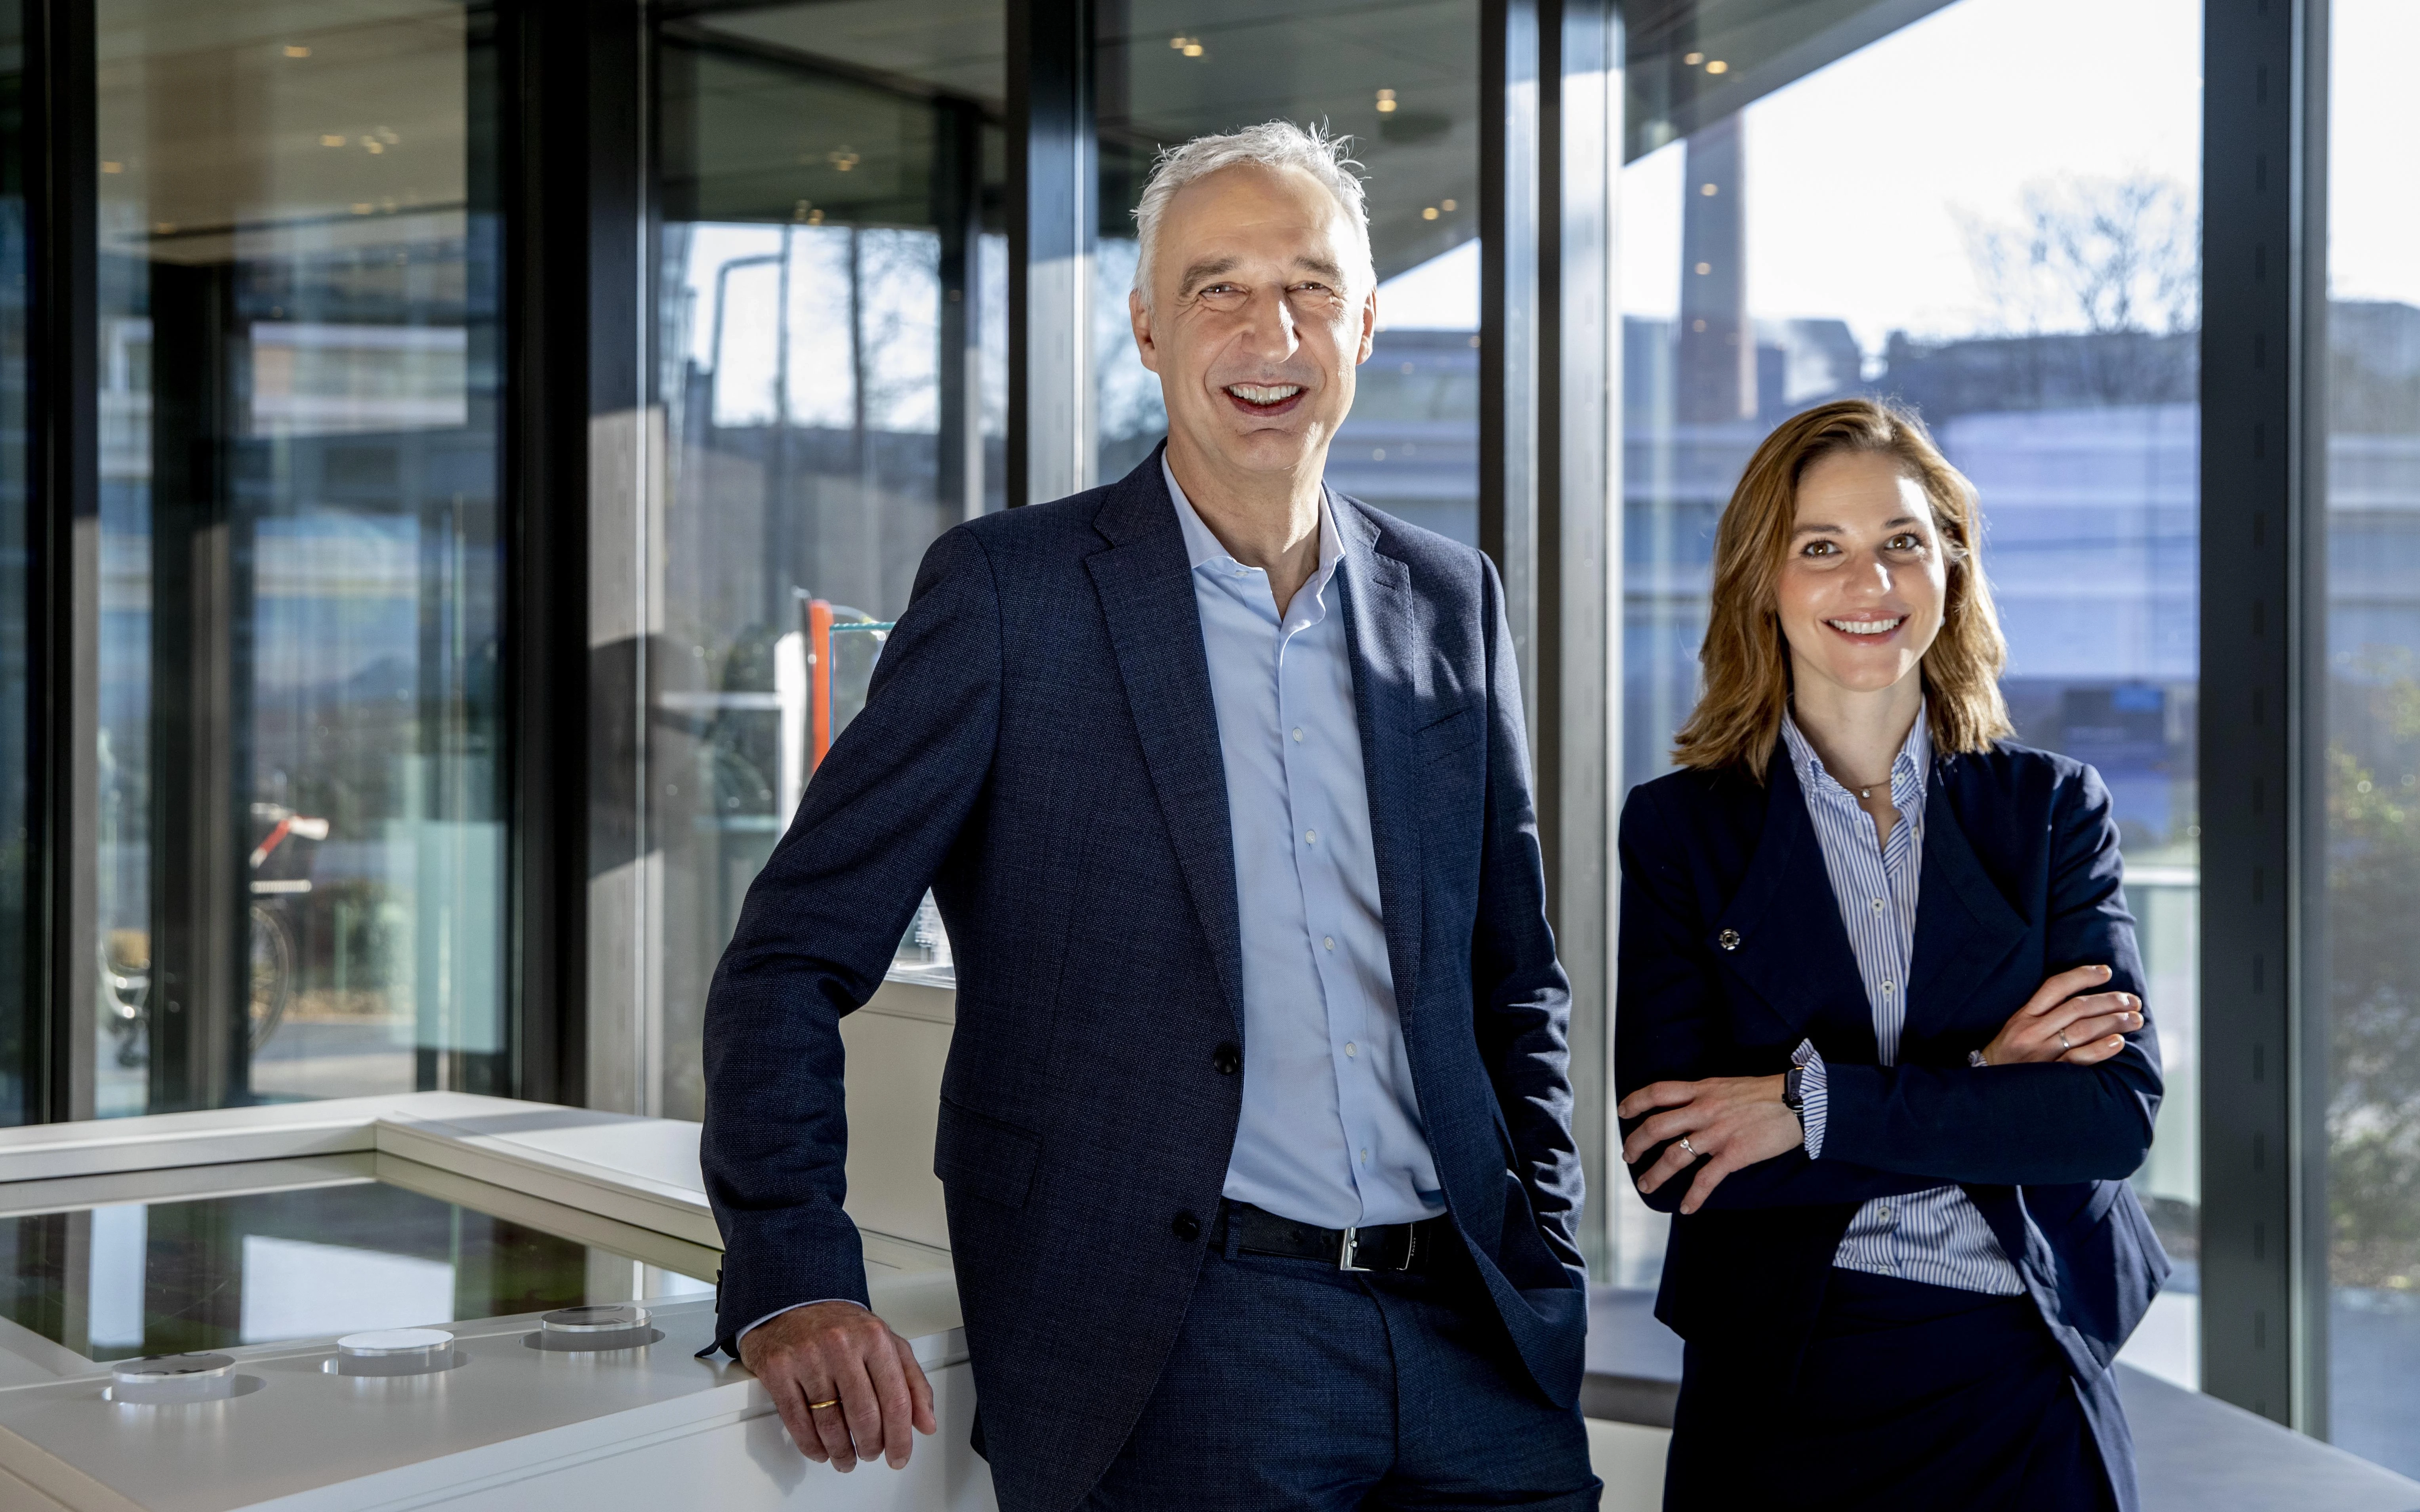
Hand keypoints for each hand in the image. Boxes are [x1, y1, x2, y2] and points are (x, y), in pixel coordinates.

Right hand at [738, 1301, 936, 1470]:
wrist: (793, 1301)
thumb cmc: (842, 1327)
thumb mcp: (886, 1343)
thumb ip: (912, 1381)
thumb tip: (926, 1423)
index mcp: (874, 1338)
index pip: (896, 1399)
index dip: (900, 1437)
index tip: (899, 1456)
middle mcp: (842, 1345)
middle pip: (864, 1415)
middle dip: (871, 1446)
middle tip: (871, 1454)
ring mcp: (808, 1357)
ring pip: (830, 1424)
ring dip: (842, 1452)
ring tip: (846, 1458)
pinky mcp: (778, 1370)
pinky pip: (798, 1421)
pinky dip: (812, 1445)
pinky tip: (821, 1450)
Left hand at [1617, 1075, 1805, 1214]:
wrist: (1798, 1101)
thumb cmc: (1765, 1093)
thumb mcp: (1727, 1085)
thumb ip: (1705, 1096)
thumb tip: (1689, 1108)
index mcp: (1701, 1090)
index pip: (1657, 1092)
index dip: (1635, 1101)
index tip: (1622, 1111)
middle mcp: (1703, 1110)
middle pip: (1656, 1126)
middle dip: (1636, 1143)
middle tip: (1627, 1156)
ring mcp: (1717, 1133)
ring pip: (1674, 1156)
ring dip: (1656, 1174)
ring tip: (1646, 1186)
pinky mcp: (1734, 1154)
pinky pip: (1706, 1179)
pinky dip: (1694, 1196)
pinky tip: (1686, 1207)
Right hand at [1977, 963, 2141, 1067]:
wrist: (1988, 1088)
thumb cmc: (2009, 1056)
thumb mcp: (2016, 1027)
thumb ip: (2042, 1013)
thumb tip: (2083, 1000)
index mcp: (2023, 1016)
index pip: (2056, 987)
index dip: (2083, 975)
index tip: (2107, 972)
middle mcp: (2032, 1031)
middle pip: (2077, 1007)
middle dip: (2110, 1001)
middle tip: (2132, 1001)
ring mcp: (2041, 1054)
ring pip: (2083, 1030)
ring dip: (2114, 1022)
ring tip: (2135, 1020)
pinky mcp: (2050, 1075)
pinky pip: (2079, 1059)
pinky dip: (2101, 1049)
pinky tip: (2119, 1043)